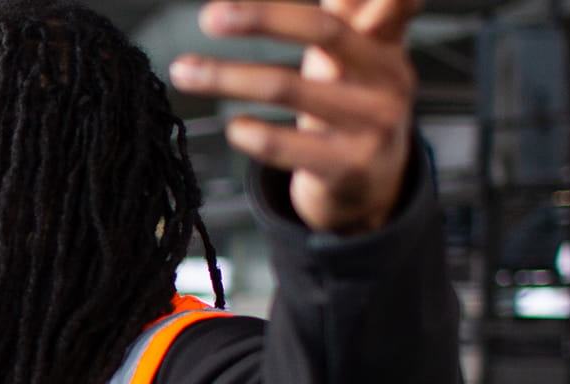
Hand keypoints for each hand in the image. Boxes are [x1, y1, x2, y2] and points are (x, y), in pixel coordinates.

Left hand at [168, 0, 419, 234]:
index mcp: (383, 43)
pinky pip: (283, 145)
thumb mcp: (359, 53)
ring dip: (226, 77)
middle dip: (262, 18)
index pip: (375, 5)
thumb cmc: (353, 100)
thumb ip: (347, 9)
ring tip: (184, 71)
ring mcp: (371, 124)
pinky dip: (248, 133)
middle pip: (324, 31)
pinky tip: (234, 127)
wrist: (375, 180)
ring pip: (287, 89)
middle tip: (211, 16)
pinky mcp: (347, 166)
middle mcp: (386, 79)